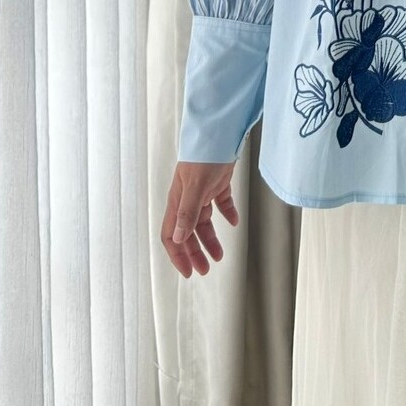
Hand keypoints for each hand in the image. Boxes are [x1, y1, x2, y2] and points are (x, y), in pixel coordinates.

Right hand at [161, 160, 239, 277]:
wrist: (219, 134)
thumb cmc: (203, 157)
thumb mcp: (195, 188)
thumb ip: (187, 213)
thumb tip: (179, 239)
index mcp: (177, 203)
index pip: (172, 236)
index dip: (178, 255)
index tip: (188, 271)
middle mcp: (187, 200)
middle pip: (188, 233)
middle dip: (195, 253)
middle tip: (205, 270)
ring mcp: (202, 192)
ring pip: (204, 222)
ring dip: (210, 239)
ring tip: (220, 255)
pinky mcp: (218, 184)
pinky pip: (221, 204)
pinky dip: (227, 214)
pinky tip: (233, 222)